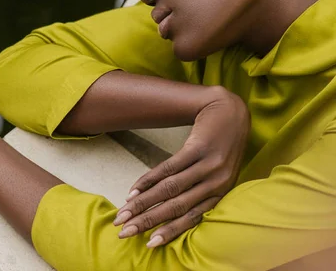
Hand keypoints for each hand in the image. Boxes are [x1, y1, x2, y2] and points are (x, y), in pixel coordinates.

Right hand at [113, 87, 249, 246]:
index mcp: (221, 192)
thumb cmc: (222, 143)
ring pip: (169, 189)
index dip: (169, 231)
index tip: (148, 243)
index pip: (192, 218)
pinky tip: (134, 189)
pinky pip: (168, 168)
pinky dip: (148, 180)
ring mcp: (208, 165)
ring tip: (124, 211)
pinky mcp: (198, 148)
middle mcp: (216, 182)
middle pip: (176, 206)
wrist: (230, 110)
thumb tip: (172, 209)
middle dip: (149, 220)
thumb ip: (202, 190)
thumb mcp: (219, 171)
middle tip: (126, 230)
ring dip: (143, 203)